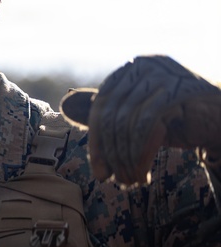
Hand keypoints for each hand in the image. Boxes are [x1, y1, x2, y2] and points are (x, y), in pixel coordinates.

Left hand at [60, 56, 220, 184]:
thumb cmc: (181, 120)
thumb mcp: (139, 119)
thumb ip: (107, 112)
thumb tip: (65, 104)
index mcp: (132, 69)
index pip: (102, 106)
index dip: (96, 141)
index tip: (99, 171)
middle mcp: (145, 66)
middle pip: (111, 115)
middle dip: (109, 153)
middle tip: (113, 180)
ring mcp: (163, 74)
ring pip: (127, 123)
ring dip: (126, 158)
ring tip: (131, 180)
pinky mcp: (180, 90)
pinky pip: (147, 126)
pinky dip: (140, 154)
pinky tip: (143, 172)